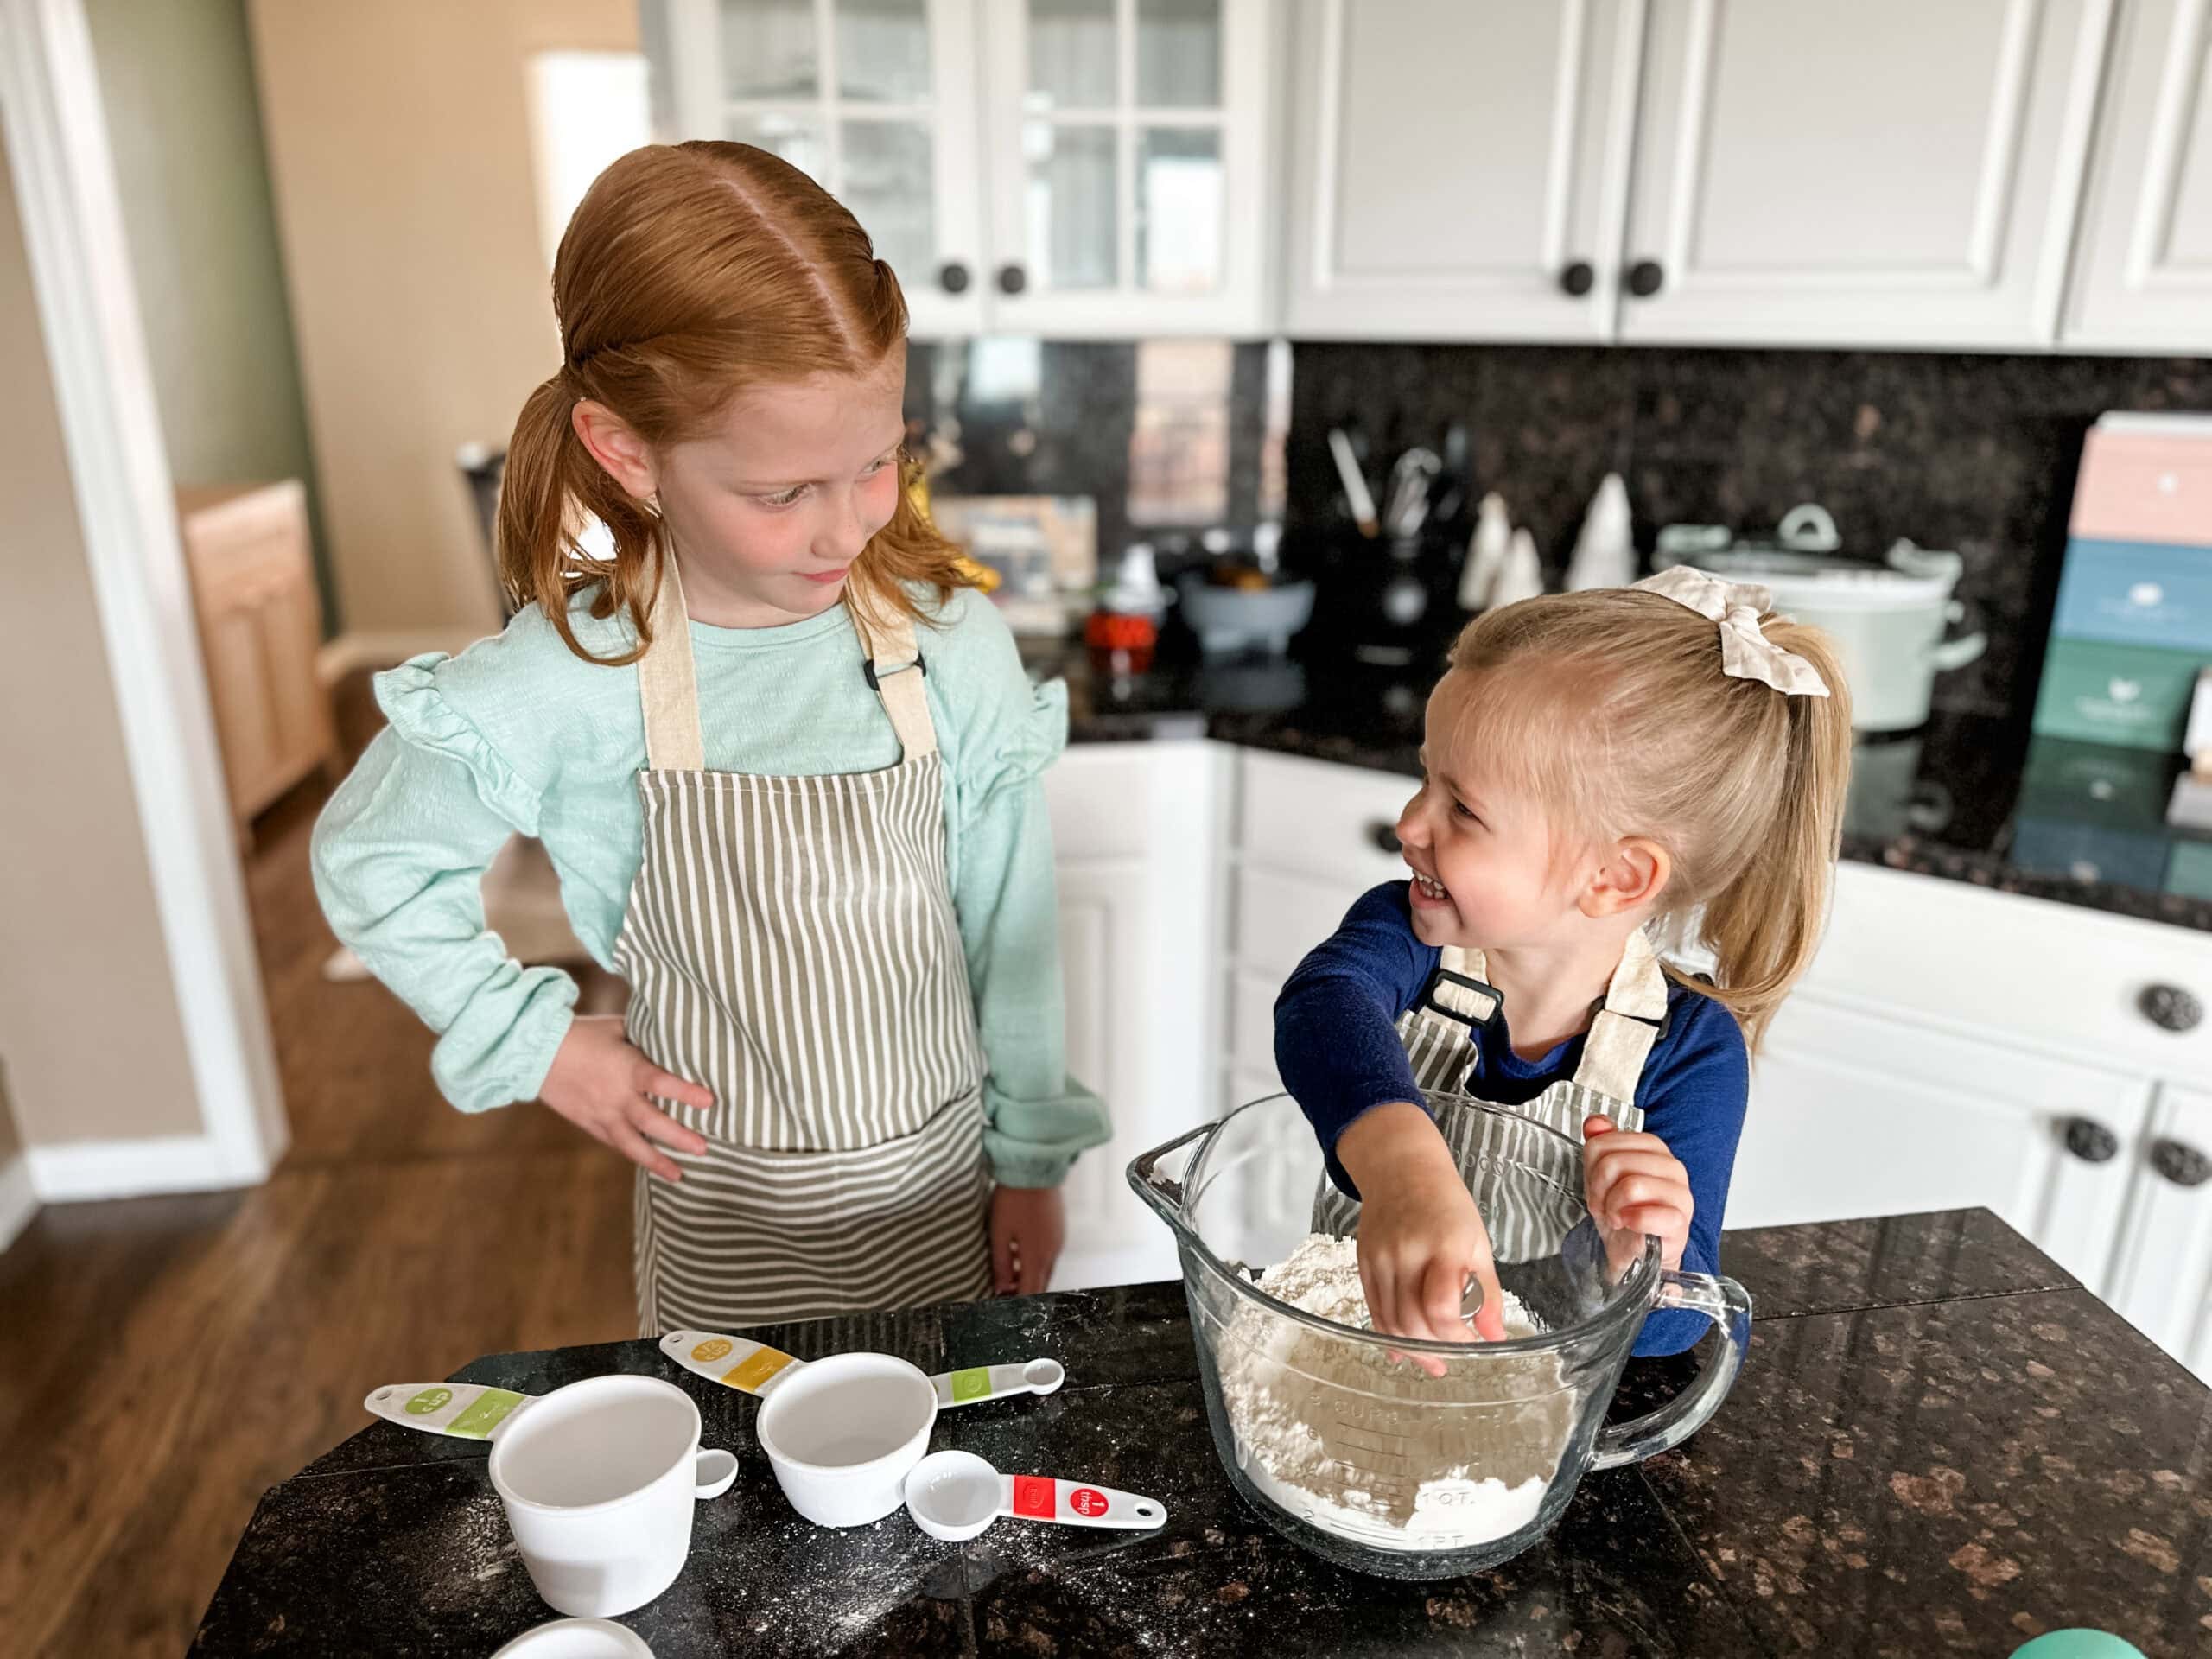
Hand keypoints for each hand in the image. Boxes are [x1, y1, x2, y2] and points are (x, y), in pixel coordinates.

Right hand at [539, 1015, 711, 1181]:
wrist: (537, 1053)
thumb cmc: (583, 1033)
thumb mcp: (619, 1027)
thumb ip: (646, 1037)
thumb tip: (676, 1036)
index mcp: (627, 1068)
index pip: (661, 1082)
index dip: (685, 1093)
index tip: (709, 1102)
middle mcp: (616, 1096)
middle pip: (651, 1122)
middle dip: (678, 1137)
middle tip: (703, 1148)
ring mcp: (602, 1115)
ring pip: (632, 1144)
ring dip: (656, 1160)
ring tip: (679, 1175)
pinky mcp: (590, 1125)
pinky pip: (616, 1144)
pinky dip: (634, 1155)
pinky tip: (651, 1165)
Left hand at [991, 1185, 1063, 1294]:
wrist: (1035, 1169)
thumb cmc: (1013, 1199)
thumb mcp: (999, 1233)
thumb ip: (1001, 1263)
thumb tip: (1001, 1288)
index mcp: (1037, 1256)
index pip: (1030, 1292)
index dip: (1016, 1302)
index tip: (1003, 1303)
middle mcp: (1052, 1252)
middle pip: (1041, 1284)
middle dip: (1024, 1291)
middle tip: (1005, 1292)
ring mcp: (1058, 1240)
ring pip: (1046, 1270)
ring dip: (1030, 1276)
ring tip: (1010, 1274)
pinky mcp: (1059, 1229)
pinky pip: (1050, 1255)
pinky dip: (1037, 1262)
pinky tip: (1021, 1254)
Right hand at [1336, 1103, 1507, 1371]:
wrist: (1402, 1171)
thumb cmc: (1448, 1205)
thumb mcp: (1479, 1243)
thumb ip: (1486, 1293)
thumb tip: (1495, 1337)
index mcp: (1445, 1247)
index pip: (1442, 1308)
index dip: (1455, 1336)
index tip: (1469, 1340)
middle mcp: (1408, 1253)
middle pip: (1413, 1321)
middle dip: (1434, 1350)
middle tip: (1450, 1359)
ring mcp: (1381, 1258)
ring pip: (1390, 1322)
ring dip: (1411, 1349)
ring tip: (1430, 1360)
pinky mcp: (1363, 1262)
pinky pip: (1373, 1310)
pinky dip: (1388, 1334)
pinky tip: (1403, 1348)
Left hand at [1582, 1114, 1691, 1272]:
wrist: (1634, 1251)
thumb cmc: (1623, 1213)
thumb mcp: (1603, 1176)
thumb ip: (1600, 1144)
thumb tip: (1595, 1123)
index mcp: (1654, 1148)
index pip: (1604, 1142)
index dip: (1591, 1167)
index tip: (1596, 1184)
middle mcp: (1671, 1167)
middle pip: (1614, 1162)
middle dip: (1599, 1188)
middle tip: (1603, 1204)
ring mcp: (1680, 1195)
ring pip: (1631, 1185)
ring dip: (1612, 1207)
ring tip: (1616, 1216)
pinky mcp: (1679, 1223)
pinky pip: (1647, 1214)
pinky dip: (1630, 1221)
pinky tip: (1628, 1224)